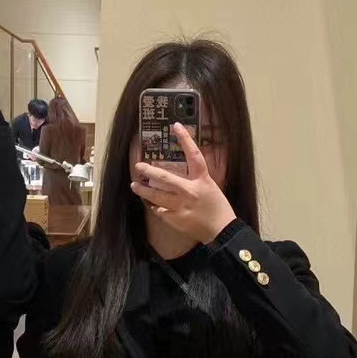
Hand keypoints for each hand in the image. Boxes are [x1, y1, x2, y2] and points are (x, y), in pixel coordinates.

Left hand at [131, 124, 236, 242]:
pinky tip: (151, 204)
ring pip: (156, 196)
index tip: (176, 126)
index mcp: (202, 180)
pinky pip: (160, 211)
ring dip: (143, 191)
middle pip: (164, 178)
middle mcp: (189, 191)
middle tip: (138, 166)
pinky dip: (155, 207)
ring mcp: (181, 206)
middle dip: (149, 171)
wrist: (222, 230)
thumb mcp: (211, 187)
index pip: (194, 155)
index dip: (185, 139)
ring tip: (134, 185)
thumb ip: (196, 180)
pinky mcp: (176, 219)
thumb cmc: (218, 208)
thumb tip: (181, 174)